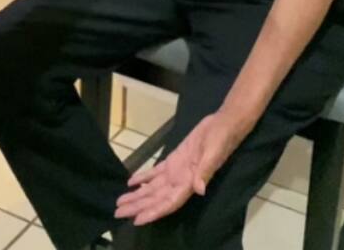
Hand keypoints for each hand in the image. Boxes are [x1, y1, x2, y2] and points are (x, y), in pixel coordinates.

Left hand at [114, 112, 245, 226]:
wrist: (225, 123)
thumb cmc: (221, 138)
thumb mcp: (214, 153)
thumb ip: (205, 171)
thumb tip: (199, 190)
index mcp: (191, 181)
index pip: (170, 202)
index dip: (154, 212)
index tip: (137, 220)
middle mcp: (182, 180)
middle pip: (157, 198)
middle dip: (139, 206)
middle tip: (118, 213)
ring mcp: (177, 170)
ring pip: (154, 187)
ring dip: (138, 195)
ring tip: (120, 202)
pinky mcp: (175, 159)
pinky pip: (156, 172)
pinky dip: (144, 178)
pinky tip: (131, 182)